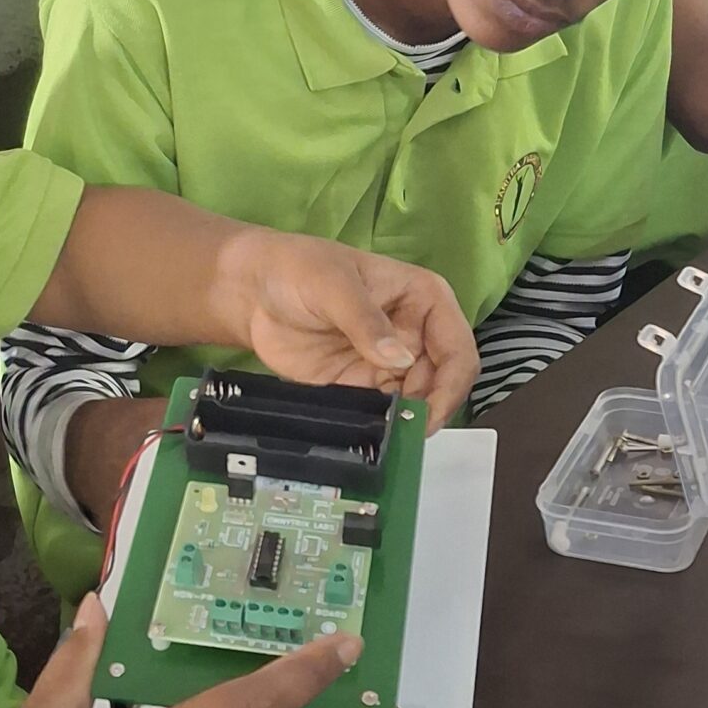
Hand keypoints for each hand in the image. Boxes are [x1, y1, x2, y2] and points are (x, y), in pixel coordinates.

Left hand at [211, 226, 477, 430]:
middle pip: (443, 382)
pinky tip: (368, 437)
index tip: (429, 413)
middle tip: (404, 432)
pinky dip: (381, 427)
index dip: (452, 383)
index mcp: (424, 300)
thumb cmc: (298, 269)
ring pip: (417, 402)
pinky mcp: (361, 386)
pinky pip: (383, 413)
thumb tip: (400, 360)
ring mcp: (390, 364)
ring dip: (407, 423)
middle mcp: (416, 335)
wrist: (251, 291)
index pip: (457, 347)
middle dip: (430, 409)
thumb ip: (366, 321)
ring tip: (386, 438)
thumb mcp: (333, 284)